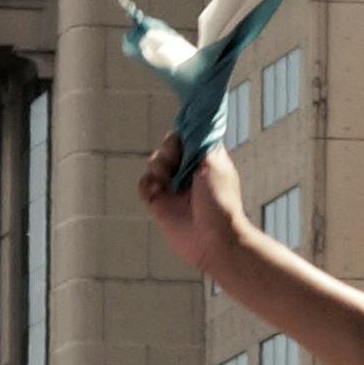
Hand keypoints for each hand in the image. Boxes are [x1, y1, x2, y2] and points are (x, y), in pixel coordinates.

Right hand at [138, 135, 251, 271]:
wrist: (213, 238)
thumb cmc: (220, 201)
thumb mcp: (215, 163)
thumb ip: (200, 141)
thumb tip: (189, 126)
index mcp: (205, 159)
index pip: (186, 137)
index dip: (181, 136)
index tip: (183, 140)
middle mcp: (188, 171)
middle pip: (167, 147)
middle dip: (169, 151)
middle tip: (178, 163)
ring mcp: (173, 187)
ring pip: (154, 163)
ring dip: (158, 167)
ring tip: (169, 182)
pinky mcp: (159, 203)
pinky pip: (144, 184)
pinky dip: (148, 185)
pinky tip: (159, 193)